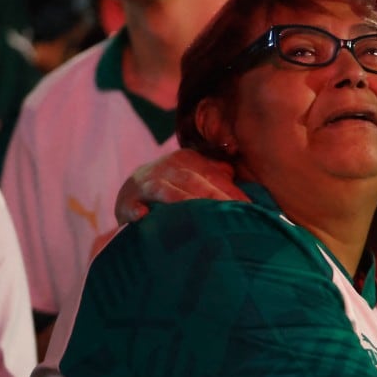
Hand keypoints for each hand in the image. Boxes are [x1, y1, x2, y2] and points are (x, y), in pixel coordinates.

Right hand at [114, 148, 246, 223]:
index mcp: (187, 159)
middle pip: (193, 182)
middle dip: (214, 198)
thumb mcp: (197, 176)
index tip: (249, 209)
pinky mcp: (127, 200)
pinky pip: (131, 205)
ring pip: (166, 191)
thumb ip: (220, 176)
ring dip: (182, 202)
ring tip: (201, 216)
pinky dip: (136, 210)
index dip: (231, 192)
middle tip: (232, 216)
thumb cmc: (176, 188)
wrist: (134, 192)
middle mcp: (166, 167)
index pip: (212, 175)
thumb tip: (246, 183)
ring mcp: (145, 182)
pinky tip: (142, 216)